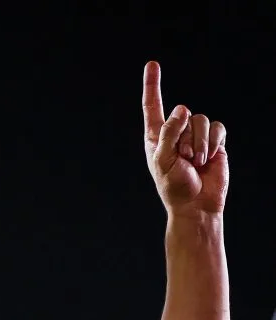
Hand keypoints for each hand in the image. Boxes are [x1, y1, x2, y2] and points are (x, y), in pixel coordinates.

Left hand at [142, 61, 227, 216]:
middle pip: (184, 114)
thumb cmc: (174, 187)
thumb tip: (182, 109)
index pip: (153, 106)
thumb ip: (168, 133)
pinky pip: (217, 128)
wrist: (196, 205)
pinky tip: (210, 158)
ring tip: (196, 163)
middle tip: (184, 161)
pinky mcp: (214, 141)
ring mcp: (196, 136)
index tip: (152, 64)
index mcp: (157, 137)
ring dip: (199, 143)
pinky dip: (214, 142)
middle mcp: (176, 133)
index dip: (153, 85)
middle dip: (185, 138)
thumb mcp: (163, 161)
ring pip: (201, 120)